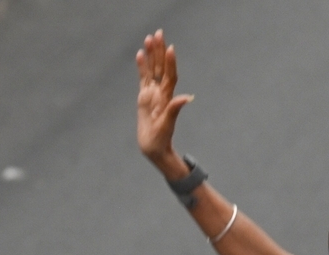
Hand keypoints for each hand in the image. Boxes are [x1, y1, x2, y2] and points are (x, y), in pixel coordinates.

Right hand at [135, 30, 192, 176]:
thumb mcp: (167, 125)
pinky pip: (143, 78)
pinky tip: (140, 54)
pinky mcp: (144, 97)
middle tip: (159, 33)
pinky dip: (142, 66)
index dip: (170, 62)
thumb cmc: (161, 139)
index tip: (170, 48)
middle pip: (161, 67)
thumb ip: (175, 110)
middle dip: (160, 50)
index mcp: (167, 98)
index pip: (169, 76)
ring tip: (149, 38)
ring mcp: (153, 94)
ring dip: (151, 54)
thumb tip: (188, 98)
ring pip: (152, 69)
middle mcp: (161, 93)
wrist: (154, 148)